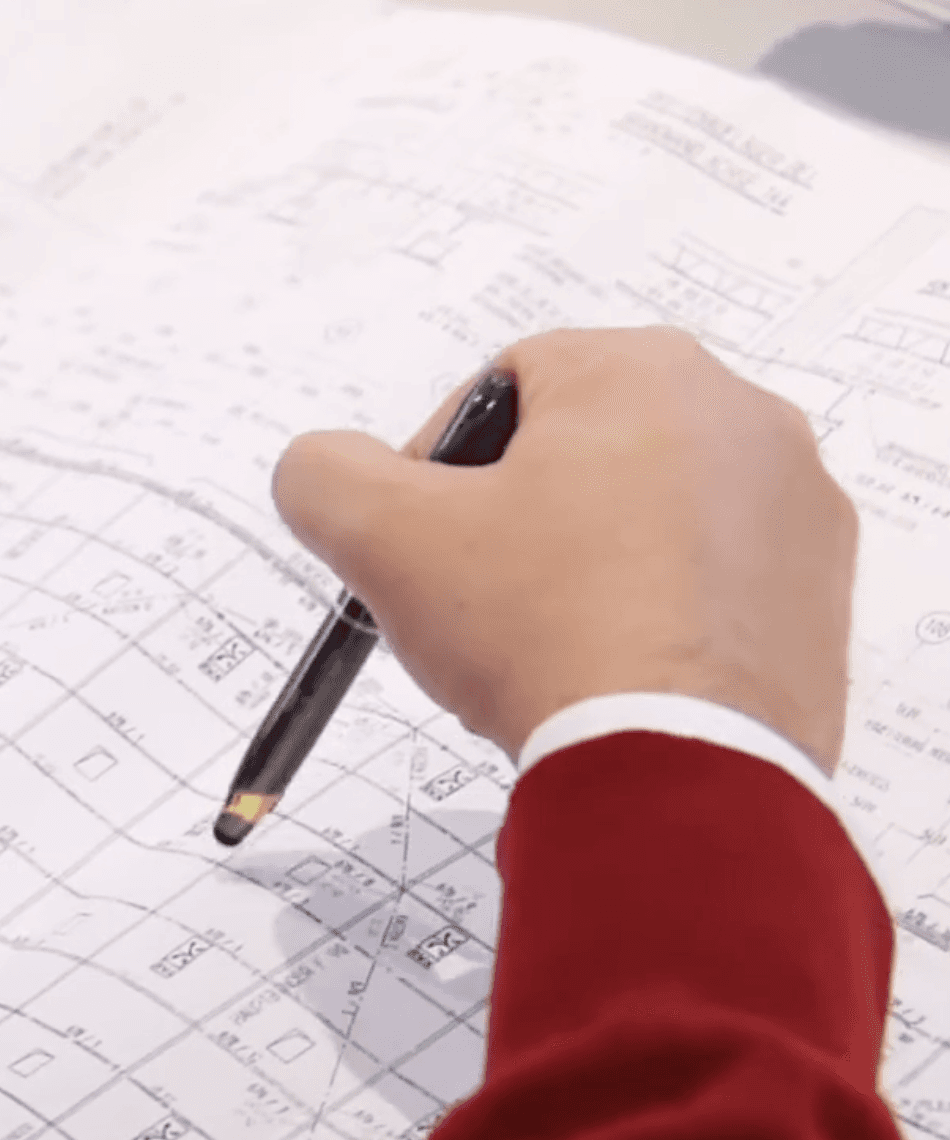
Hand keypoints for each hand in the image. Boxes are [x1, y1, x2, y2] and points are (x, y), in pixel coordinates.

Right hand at [272, 326, 857, 775]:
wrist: (676, 769)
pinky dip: (659, 604)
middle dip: (519, 514)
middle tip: (485, 596)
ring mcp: (793, 502)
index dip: (443, 466)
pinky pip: (712, 571)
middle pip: (580, 448)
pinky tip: (621, 662)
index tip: (429, 543)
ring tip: (552, 638)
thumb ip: (325, 476)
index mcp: (638, 369)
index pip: (503, 390)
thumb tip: (320, 469)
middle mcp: (738, 413)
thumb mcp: (384, 540)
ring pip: (647, 508)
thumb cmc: (541, 634)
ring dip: (588, 557)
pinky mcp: (820, 586)